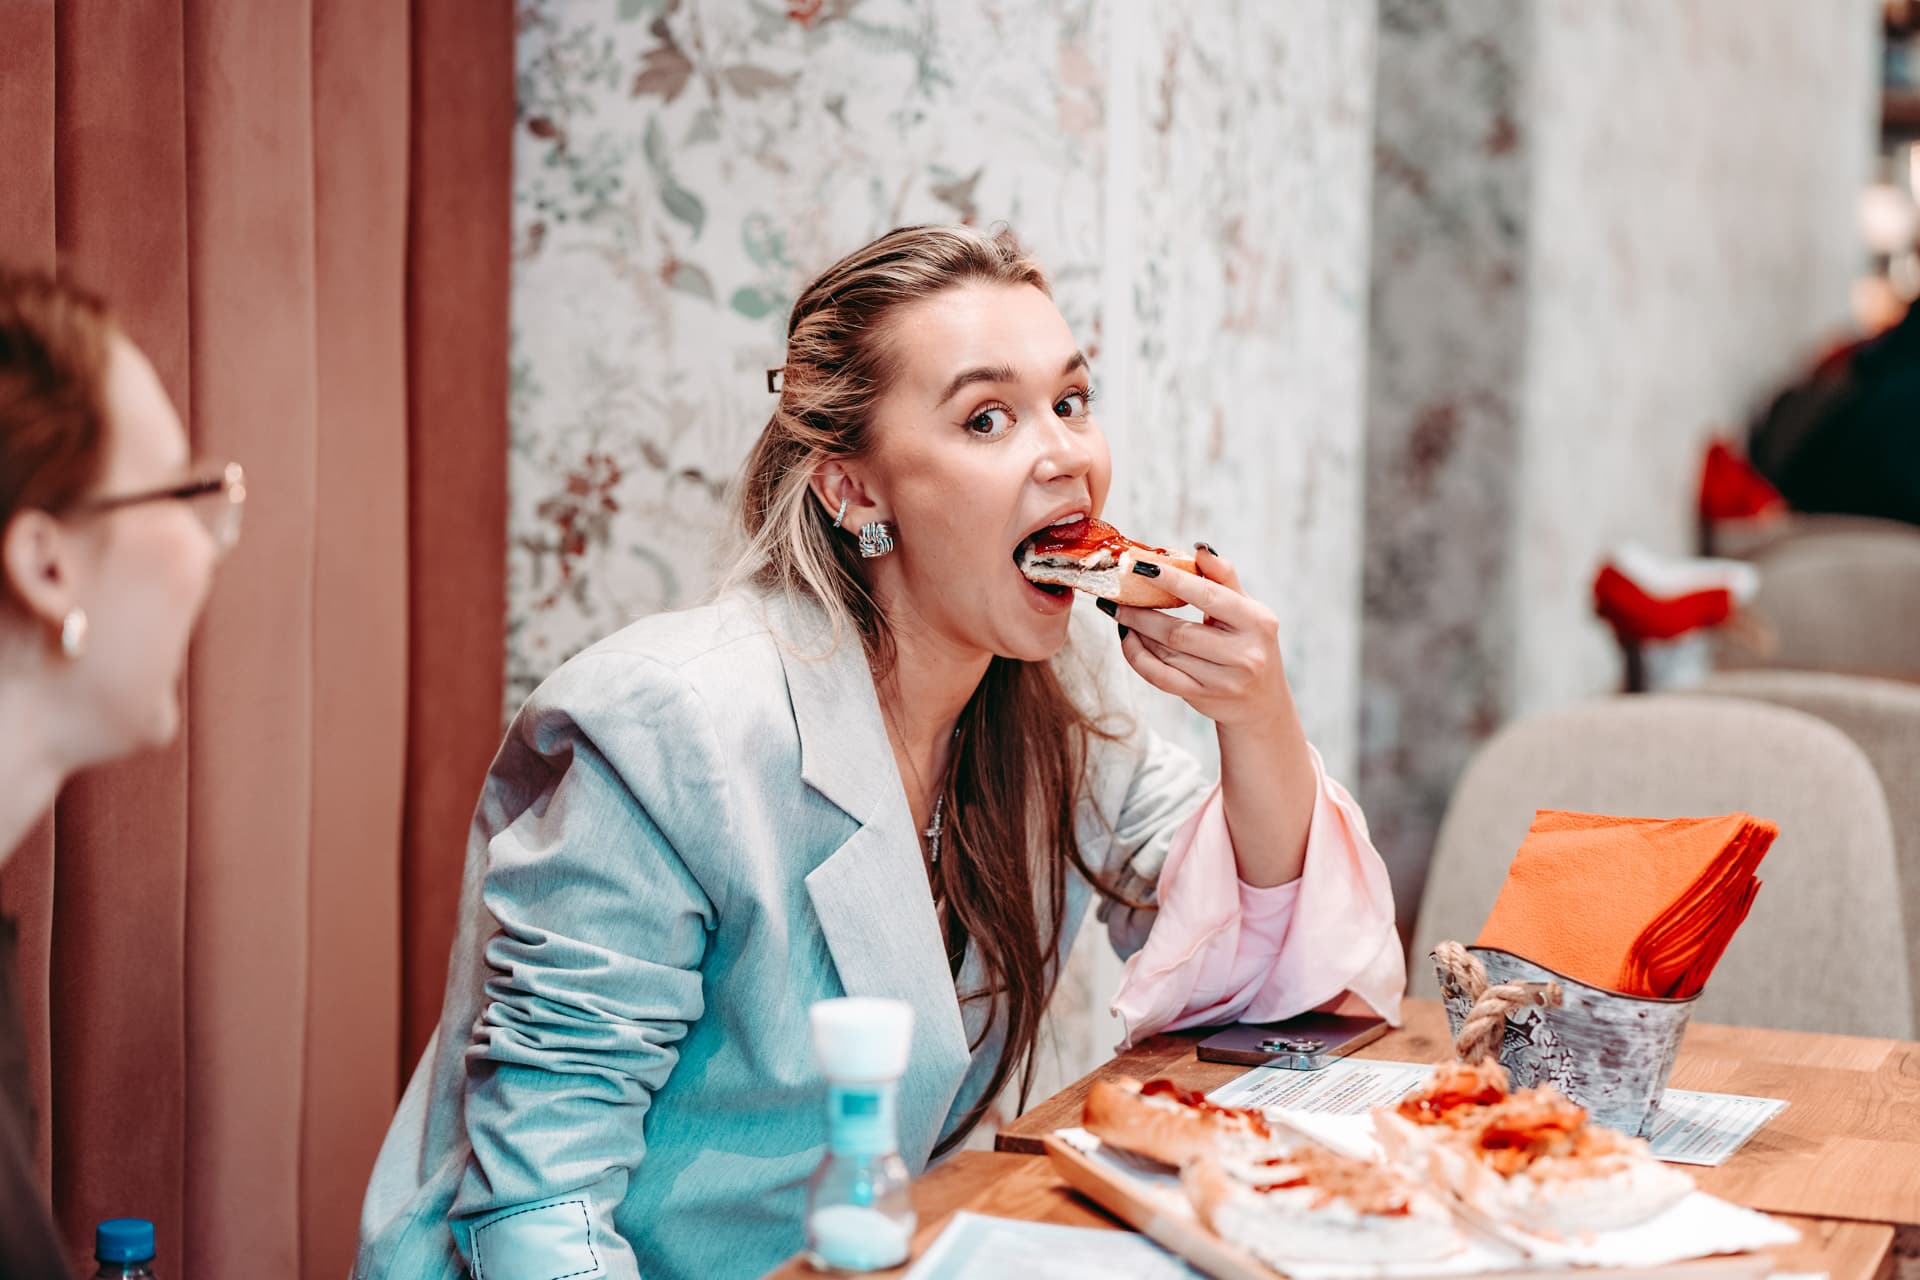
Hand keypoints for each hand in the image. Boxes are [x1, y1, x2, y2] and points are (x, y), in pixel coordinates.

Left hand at [1102, 545, 1291, 730]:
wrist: (1262, 701)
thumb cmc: (1249, 644)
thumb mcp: (1248, 610)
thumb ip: (1224, 578)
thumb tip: (1200, 548)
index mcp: (1257, 621)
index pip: (1208, 595)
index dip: (1172, 580)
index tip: (1140, 566)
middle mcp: (1245, 653)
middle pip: (1178, 630)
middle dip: (1140, 613)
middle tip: (1115, 596)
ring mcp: (1224, 680)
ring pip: (1166, 653)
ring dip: (1136, 632)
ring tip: (1119, 614)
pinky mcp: (1204, 698)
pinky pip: (1160, 677)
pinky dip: (1138, 657)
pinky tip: (1128, 640)